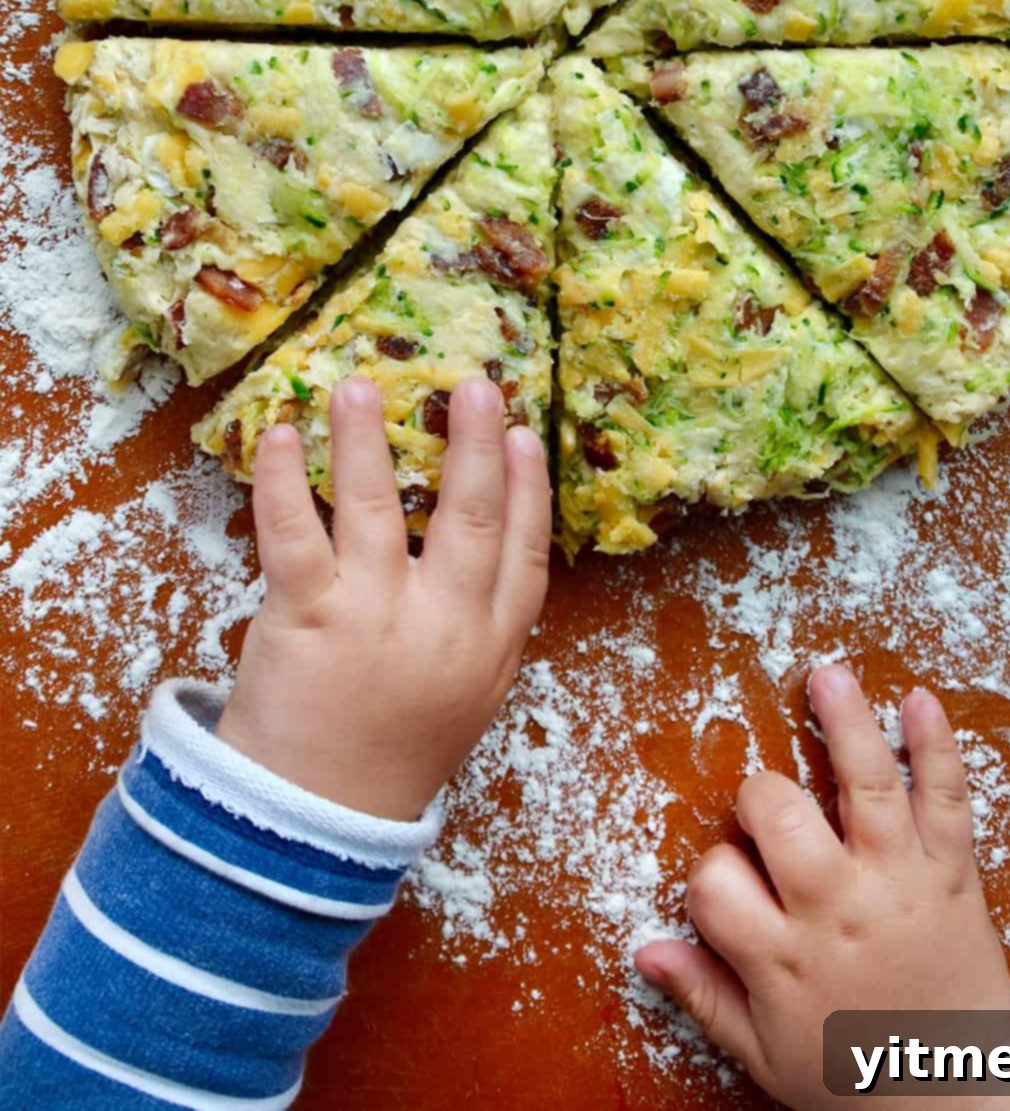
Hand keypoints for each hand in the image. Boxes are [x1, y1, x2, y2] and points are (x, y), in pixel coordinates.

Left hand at [216, 375, 550, 820]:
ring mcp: (373, 618)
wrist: (310, 825)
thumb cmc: (390, 754)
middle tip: (474, 385)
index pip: (525, 555)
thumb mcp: (468, 699)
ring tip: (359, 384)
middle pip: (468, 518)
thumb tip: (496, 539)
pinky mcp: (305, 617)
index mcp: (489, 648)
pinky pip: (295, 532)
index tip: (527, 435)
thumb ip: (484, 628)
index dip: (530, 491)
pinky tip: (280, 433)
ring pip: (378, 508)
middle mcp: (442, 626)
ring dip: (368, 438)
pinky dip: (282, 479)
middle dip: (475, 445)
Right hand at [635, 665, 1009, 1110]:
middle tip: (768, 812)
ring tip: (827, 674)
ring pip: (865, 784)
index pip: (715, 881)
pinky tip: (919, 702)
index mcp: (785, 958)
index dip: (712, 874)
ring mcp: (898, 883)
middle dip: (760, 798)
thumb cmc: (859, 1079)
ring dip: (845, 721)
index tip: (730, 888)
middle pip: (778, 814)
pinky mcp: (953, 874)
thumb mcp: (766, 1057)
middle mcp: (838, 909)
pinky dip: (937, 747)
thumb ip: (705, 997)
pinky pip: (947, 800)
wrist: (966, 1103)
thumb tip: (643, 950)